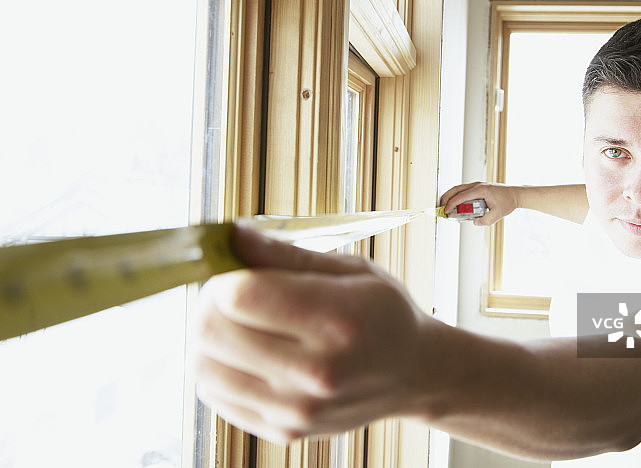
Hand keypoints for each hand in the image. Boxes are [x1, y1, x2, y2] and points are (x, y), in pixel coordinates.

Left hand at [189, 224, 430, 441]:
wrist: (412, 373)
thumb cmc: (383, 313)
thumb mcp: (350, 270)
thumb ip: (287, 255)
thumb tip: (234, 236)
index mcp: (337, 320)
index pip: (239, 295)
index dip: (225, 274)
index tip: (238, 269)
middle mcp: (316, 372)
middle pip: (210, 331)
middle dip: (209, 302)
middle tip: (233, 293)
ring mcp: (296, 409)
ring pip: (202, 367)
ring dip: (208, 337)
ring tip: (239, 324)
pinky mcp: (282, 431)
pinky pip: (213, 395)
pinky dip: (218, 368)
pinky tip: (247, 353)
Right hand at [439, 182, 517, 225]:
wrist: (515, 194)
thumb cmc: (507, 202)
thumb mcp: (497, 214)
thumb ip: (485, 220)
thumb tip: (474, 222)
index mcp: (480, 190)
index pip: (461, 196)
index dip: (451, 204)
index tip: (446, 211)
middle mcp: (477, 185)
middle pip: (456, 189)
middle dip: (446, 198)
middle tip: (441, 208)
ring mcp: (477, 185)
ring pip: (458, 188)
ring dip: (450, 196)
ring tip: (445, 206)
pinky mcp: (478, 187)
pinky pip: (463, 190)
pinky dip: (457, 195)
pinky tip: (455, 203)